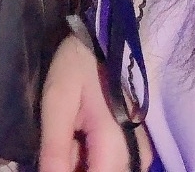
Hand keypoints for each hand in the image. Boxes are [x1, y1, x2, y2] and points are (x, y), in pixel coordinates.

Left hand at [39, 34, 154, 171]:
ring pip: (102, 169)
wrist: (110, 35)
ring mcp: (139, 152)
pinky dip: (90, 153)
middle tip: (62, 136)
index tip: (54, 153)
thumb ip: (54, 148)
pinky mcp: (138, 145)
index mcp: (114, 147)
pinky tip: (80, 131)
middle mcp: (135, 157)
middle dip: (72, 164)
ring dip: (81, 160)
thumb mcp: (58, 100)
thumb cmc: (82, 63)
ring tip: (70, 129)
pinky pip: (110, 161)